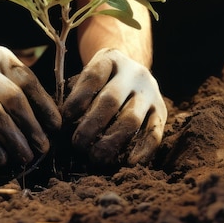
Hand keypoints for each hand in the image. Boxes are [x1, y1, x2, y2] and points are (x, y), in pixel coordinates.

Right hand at [0, 46, 60, 167]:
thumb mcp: (2, 76)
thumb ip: (23, 93)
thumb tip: (50, 128)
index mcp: (1, 57)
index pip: (27, 81)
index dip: (45, 106)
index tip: (56, 127)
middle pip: (12, 98)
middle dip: (31, 126)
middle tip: (43, 148)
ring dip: (12, 140)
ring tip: (25, 157)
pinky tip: (0, 159)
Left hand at [62, 48, 166, 165]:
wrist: (132, 69)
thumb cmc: (101, 79)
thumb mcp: (89, 74)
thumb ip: (76, 94)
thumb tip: (61, 126)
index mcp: (111, 59)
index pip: (93, 77)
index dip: (77, 100)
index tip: (64, 120)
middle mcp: (134, 73)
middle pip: (111, 100)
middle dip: (91, 126)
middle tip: (77, 145)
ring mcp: (151, 91)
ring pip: (131, 119)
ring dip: (111, 141)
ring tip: (95, 157)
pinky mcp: (162, 110)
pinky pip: (155, 133)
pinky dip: (143, 151)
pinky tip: (129, 163)